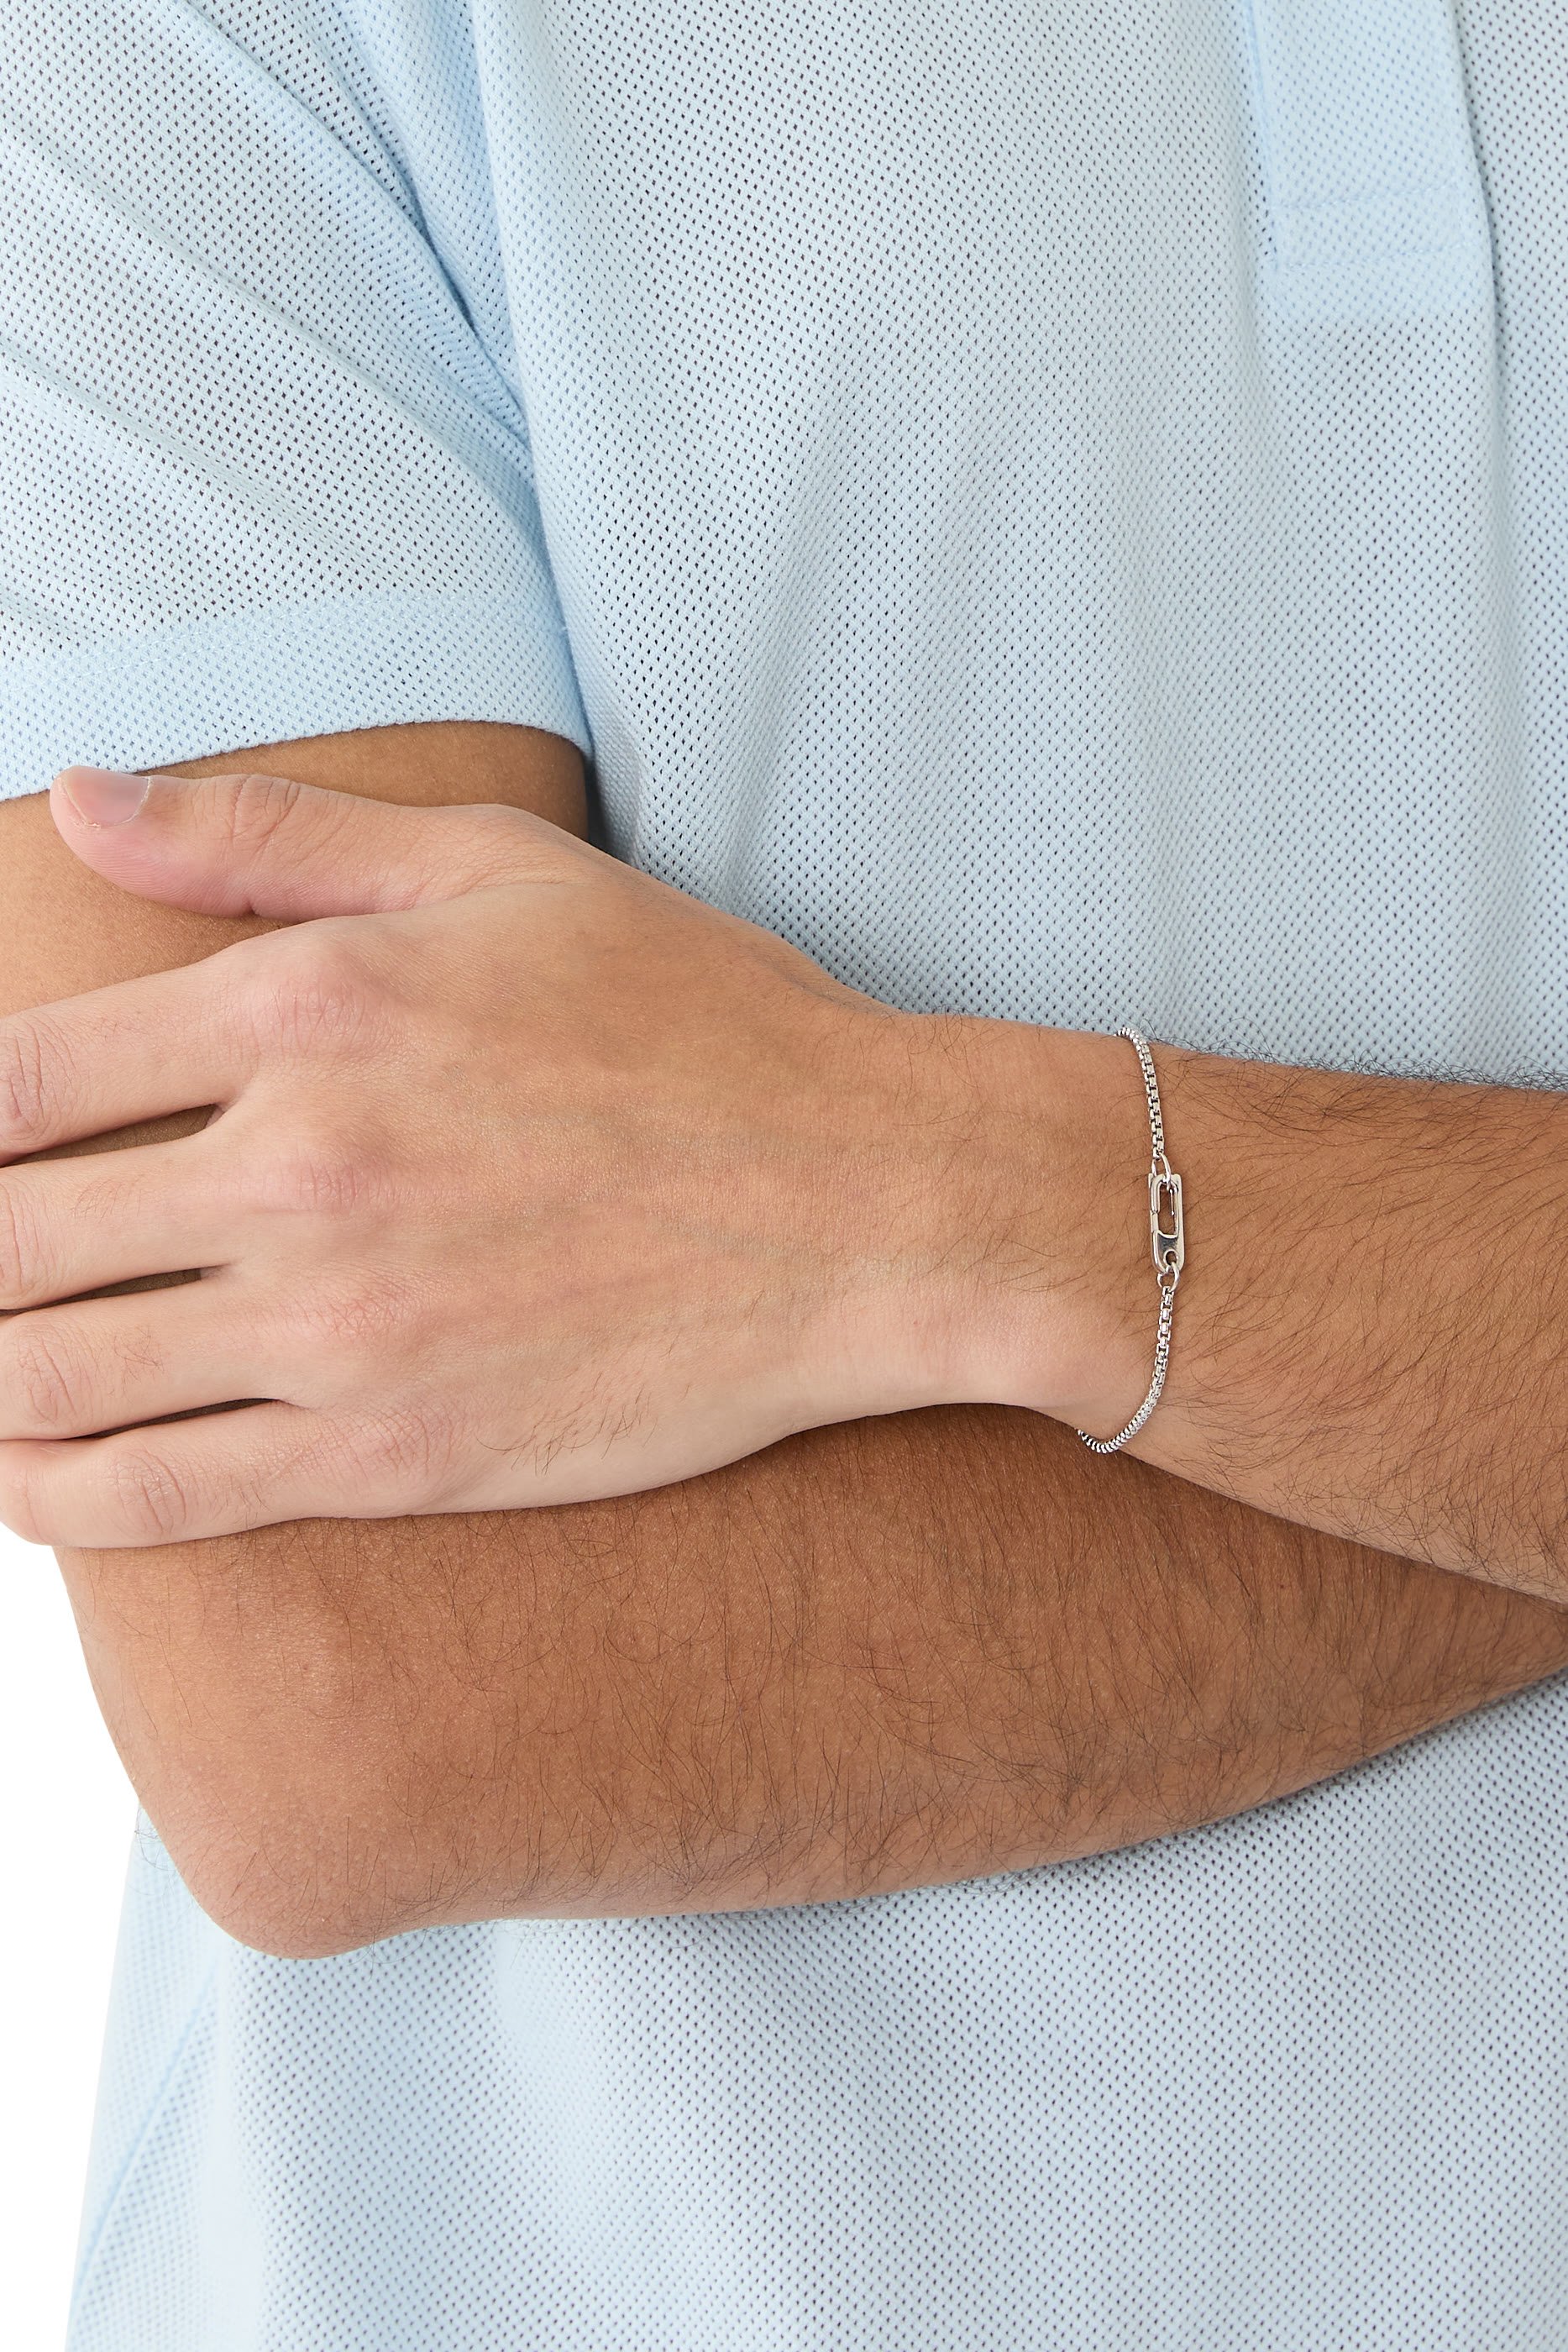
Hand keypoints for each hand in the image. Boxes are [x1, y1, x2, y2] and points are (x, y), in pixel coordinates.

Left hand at [0, 768, 1079, 1544]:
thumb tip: (81, 797)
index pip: (13, 1085)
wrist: (874, 1204)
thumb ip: (270, 835)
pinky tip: (19, 1482)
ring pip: (52, 1382)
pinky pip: (162, 1497)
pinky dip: (52, 1498)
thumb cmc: (704, 1021)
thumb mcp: (499, 873)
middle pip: (4, 1243)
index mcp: (307, 1011)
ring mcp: (344, 1331)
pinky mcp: (398, 1457)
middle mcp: (298, 1173)